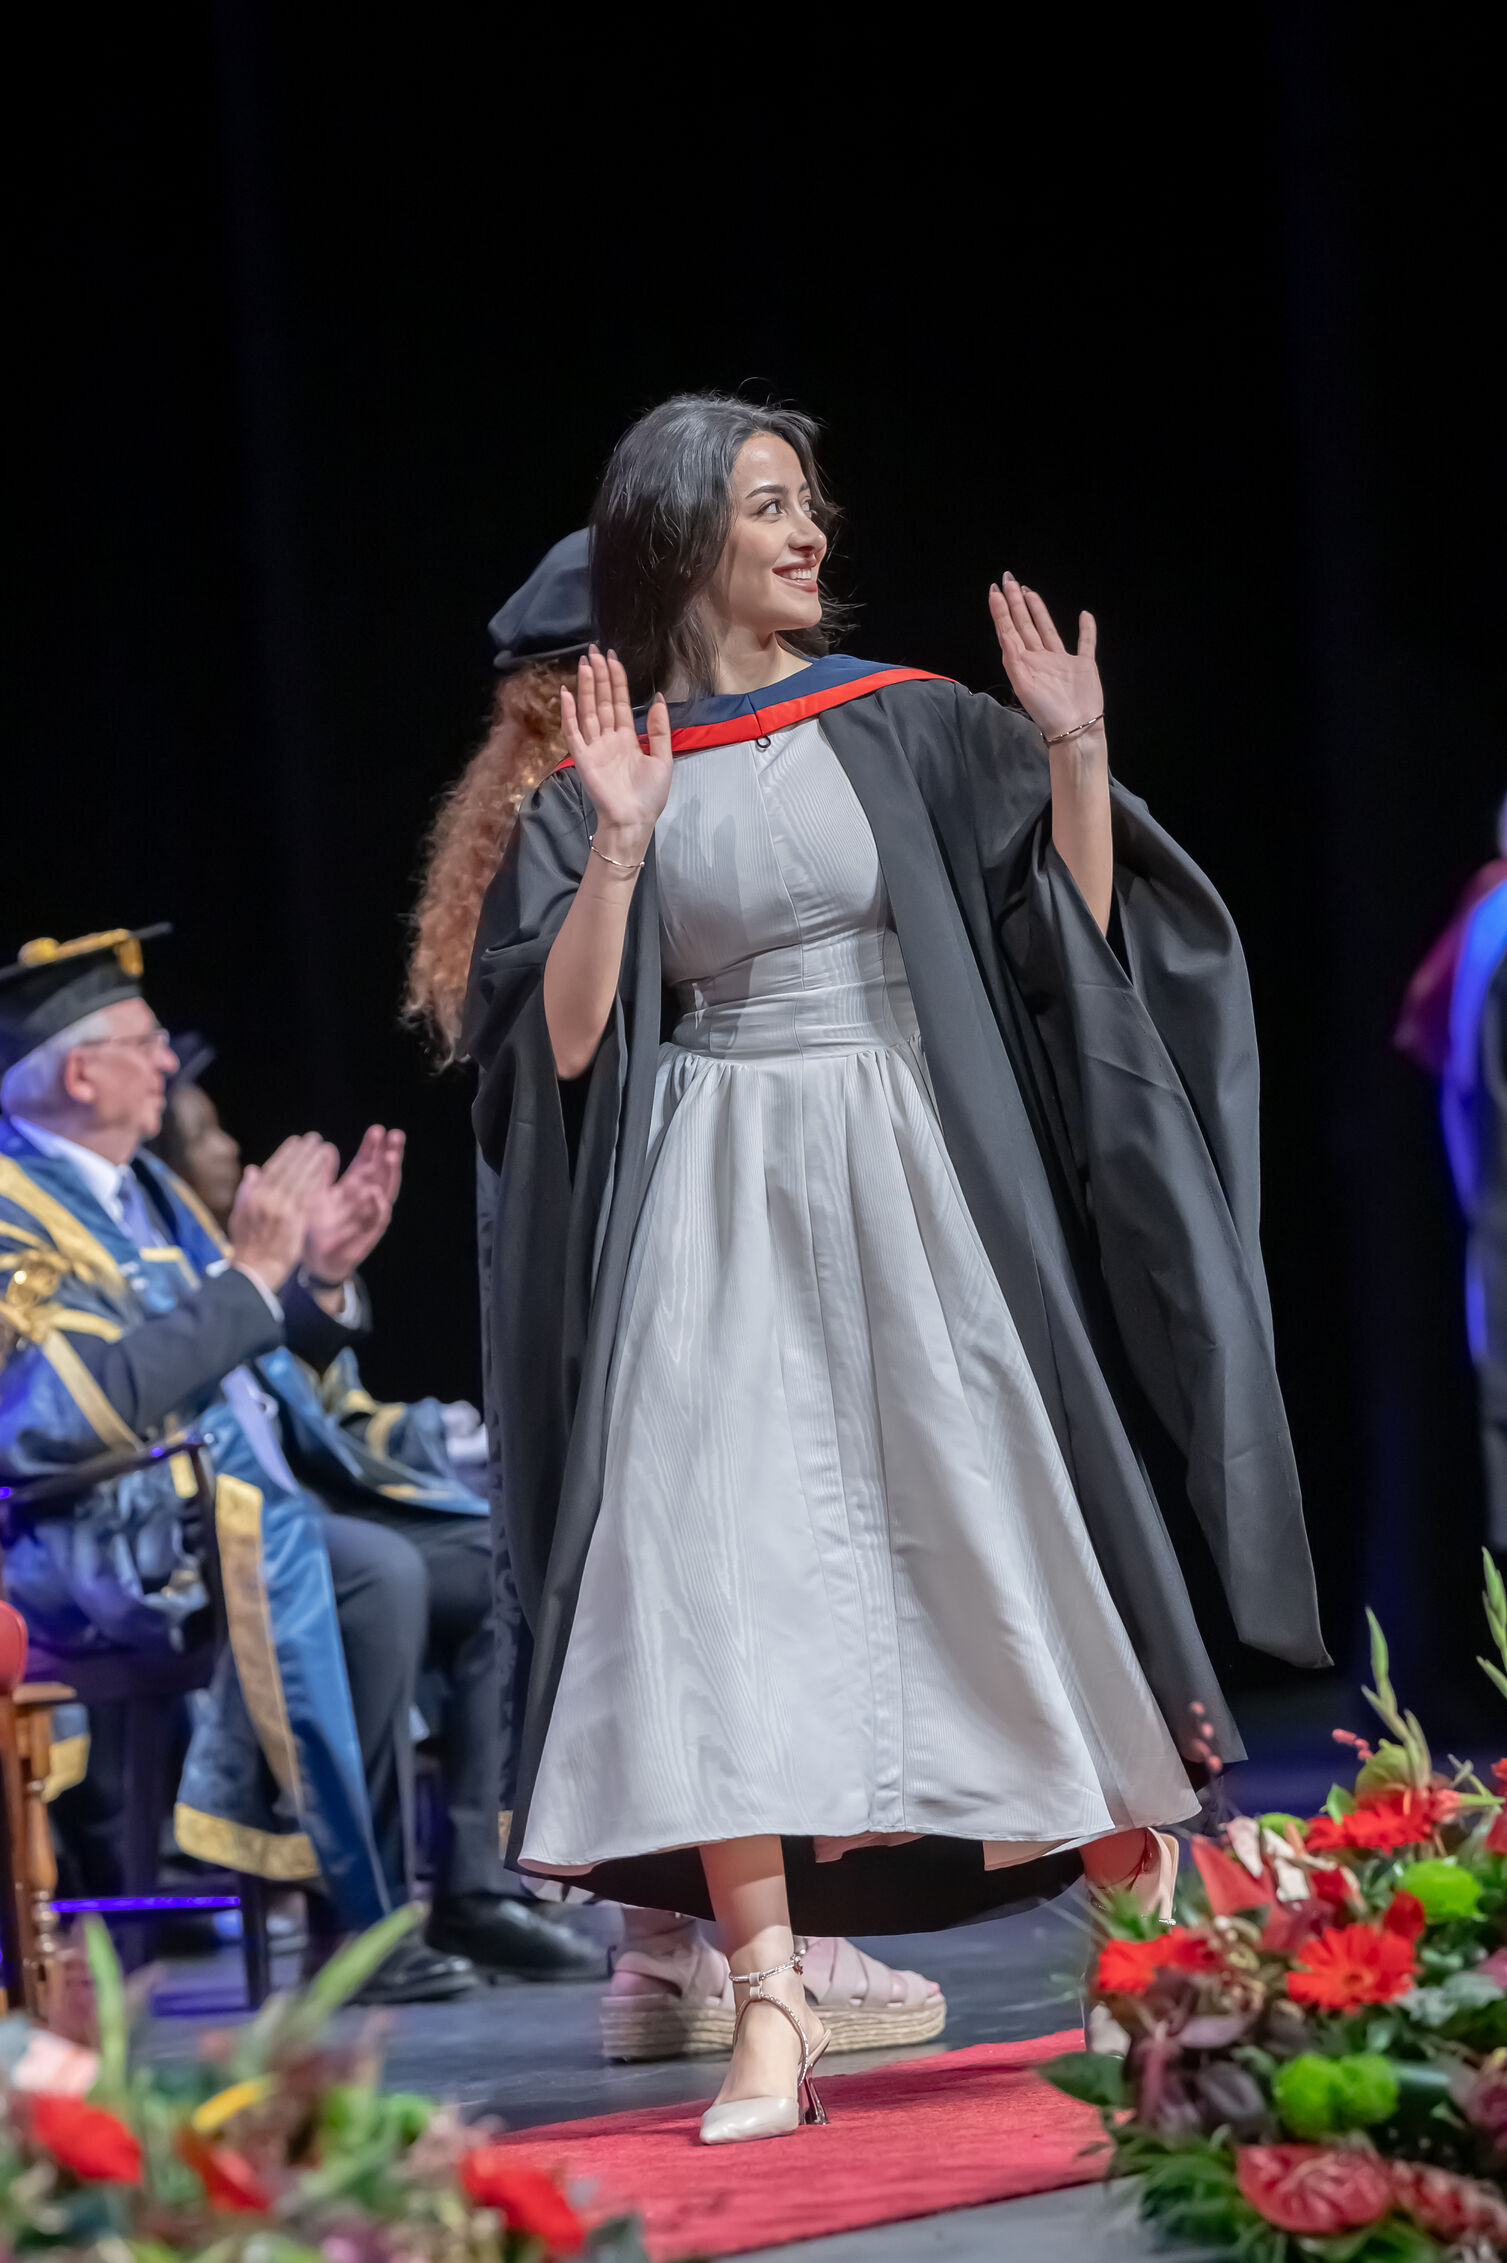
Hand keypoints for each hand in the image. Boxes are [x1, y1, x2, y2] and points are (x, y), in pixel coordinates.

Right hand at [229, 1133, 337, 1294]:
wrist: (253, 1270)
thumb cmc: (247, 1246)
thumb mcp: (240, 1215)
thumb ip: (247, 1191)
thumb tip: (252, 1169)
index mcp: (251, 1195)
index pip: (271, 1168)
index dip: (285, 1153)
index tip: (296, 1141)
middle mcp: (264, 1197)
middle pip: (287, 1169)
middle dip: (301, 1152)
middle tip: (314, 1138)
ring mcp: (279, 1207)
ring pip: (298, 1178)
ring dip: (312, 1160)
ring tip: (323, 1147)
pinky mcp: (293, 1218)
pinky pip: (307, 1193)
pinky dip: (316, 1178)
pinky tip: (325, 1168)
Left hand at [301, 1125, 405, 1283]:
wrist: (313, 1260)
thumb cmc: (315, 1226)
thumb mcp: (316, 1194)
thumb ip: (323, 1174)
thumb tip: (328, 1147)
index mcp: (352, 1187)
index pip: (366, 1163)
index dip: (372, 1147)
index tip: (377, 1130)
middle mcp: (365, 1199)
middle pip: (382, 1173)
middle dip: (390, 1154)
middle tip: (396, 1135)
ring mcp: (369, 1215)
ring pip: (386, 1191)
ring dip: (390, 1174)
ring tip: (392, 1156)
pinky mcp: (368, 1234)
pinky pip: (377, 1219)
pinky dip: (378, 1205)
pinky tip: (376, 1191)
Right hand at [561, 647, 672, 856]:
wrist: (635, 820)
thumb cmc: (649, 795)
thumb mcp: (663, 759)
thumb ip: (659, 729)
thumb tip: (659, 698)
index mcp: (627, 737)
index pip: (620, 702)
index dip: (617, 679)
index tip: (612, 657)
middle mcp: (608, 738)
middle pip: (603, 701)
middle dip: (599, 675)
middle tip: (594, 650)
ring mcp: (594, 747)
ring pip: (589, 710)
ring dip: (587, 687)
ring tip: (586, 663)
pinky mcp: (582, 758)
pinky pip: (573, 732)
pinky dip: (569, 713)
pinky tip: (566, 693)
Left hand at [988, 574, 1103, 751]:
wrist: (1075, 727)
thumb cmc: (1046, 709)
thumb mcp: (1023, 682)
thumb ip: (1013, 655)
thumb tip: (1003, 629)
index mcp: (1023, 661)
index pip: (1009, 629)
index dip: (1001, 609)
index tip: (995, 589)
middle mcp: (1040, 657)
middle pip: (1024, 624)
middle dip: (1015, 602)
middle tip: (1009, 579)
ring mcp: (1062, 661)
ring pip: (1047, 629)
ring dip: (1038, 610)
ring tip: (1029, 591)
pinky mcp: (1083, 665)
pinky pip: (1085, 643)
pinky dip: (1086, 630)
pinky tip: (1084, 615)